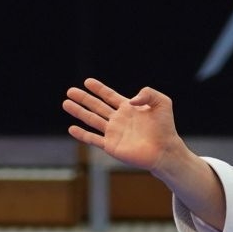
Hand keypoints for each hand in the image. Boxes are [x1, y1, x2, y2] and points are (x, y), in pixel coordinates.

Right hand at [63, 78, 181, 172]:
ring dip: (79, 112)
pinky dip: (82, 134)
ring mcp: (114, 133)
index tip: (87, 81)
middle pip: (96, 106)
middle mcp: (118, 120)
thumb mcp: (162, 102)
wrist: (165, 150)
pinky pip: (93, 139)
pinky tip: (71, 129)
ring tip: (66, 103)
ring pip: (92, 120)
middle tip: (70, 91)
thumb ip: (147, 93)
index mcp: (128, 108)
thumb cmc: (166, 127)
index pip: (109, 96)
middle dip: (83, 98)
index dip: (98, 88)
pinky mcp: (111, 146)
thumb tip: (129, 100)